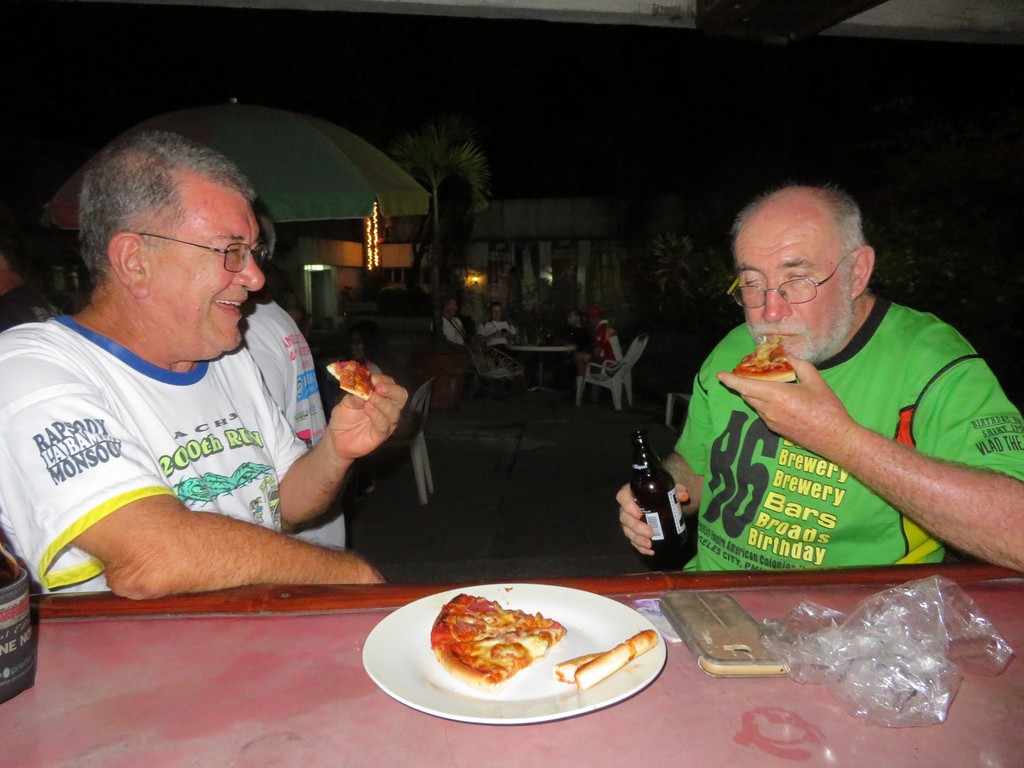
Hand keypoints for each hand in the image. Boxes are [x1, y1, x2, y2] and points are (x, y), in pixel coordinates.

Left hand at [326, 375, 407, 460]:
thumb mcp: (347, 402)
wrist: (336, 437)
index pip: (391, 385)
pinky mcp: (381, 434)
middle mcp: (388, 408)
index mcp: (382, 396)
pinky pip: (384, 425)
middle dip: (391, 390)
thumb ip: (356, 395)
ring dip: (383, 403)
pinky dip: (377, 415)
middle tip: (378, 387)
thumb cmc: (344, 417)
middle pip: (401, 397)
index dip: (385, 380)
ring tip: (372, 398)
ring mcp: (387, 422)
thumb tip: (364, 387)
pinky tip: (369, 408)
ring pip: (394, 411)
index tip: (374, 378)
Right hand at [617, 481, 688, 555]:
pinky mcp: (632, 531)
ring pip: (627, 530)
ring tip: (649, 545)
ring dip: (637, 539)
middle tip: (650, 532)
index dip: (628, 506)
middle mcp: (626, 507)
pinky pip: (633, 540)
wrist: (660, 499)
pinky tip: (650, 552)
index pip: (622, 497)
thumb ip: (676, 490)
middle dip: (636, 527)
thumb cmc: (660, 492)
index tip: (639, 514)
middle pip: (624, 517)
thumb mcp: (668, 488)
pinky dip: (640, 547)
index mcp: (631, 493)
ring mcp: (628, 520)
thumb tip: (684, 496)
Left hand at [716, 357, 856, 456]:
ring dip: (754, 392)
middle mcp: (769, 410)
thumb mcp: (816, 381)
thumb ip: (799, 365)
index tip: (720, 374)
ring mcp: (771, 422)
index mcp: (777, 396)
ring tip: (764, 381)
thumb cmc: (827, 409)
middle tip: (749, 371)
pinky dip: (763, 402)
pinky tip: (777, 397)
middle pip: (747, 394)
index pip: (746, 386)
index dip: (731, 380)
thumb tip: (787, 355)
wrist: (836, 439)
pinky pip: (762, 412)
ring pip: (754, 403)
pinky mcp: (775, 429)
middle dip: (744, 383)